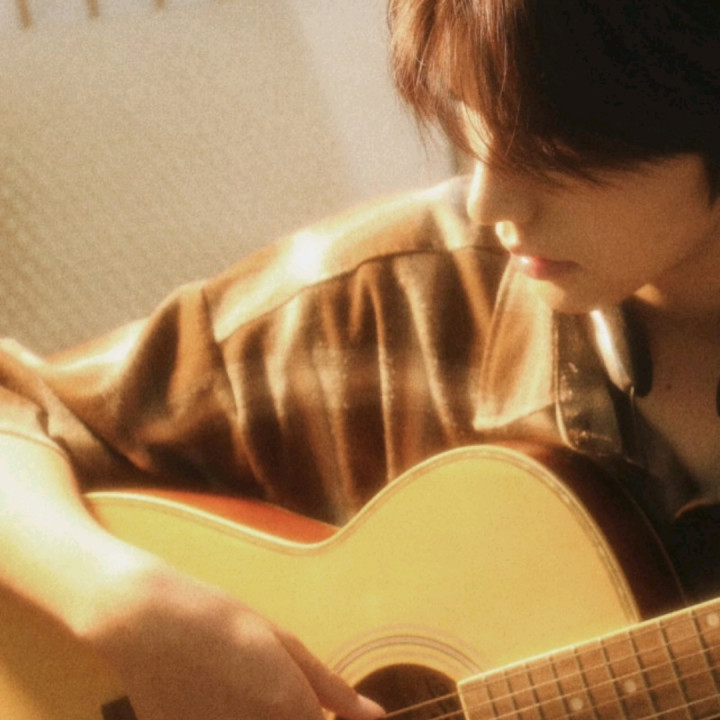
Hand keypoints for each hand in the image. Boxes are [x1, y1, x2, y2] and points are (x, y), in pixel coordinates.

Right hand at [84, 559, 384, 719]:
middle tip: (272, 690)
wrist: (149, 624)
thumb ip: (333, 689)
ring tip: (242, 686)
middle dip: (295, 716)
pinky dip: (232, 719)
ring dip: (265, 716)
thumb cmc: (223, 623)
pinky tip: (219, 698)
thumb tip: (375, 716)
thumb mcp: (284, 645)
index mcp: (293, 712)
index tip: (322, 708)